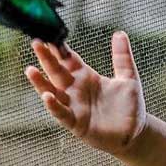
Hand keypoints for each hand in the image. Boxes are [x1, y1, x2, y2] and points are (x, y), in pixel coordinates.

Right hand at [24, 31, 147, 156]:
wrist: (135, 132)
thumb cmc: (130, 106)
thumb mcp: (128, 78)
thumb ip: (122, 57)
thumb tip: (119, 33)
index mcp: (86, 77)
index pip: (68, 59)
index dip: (59, 48)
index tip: (48, 34)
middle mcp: (76, 90)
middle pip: (57, 72)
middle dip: (46, 58)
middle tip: (36, 42)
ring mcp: (74, 106)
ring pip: (53, 92)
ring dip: (41, 82)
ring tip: (30, 70)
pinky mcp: (76, 123)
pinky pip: (62, 113)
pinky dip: (54, 105)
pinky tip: (47, 96)